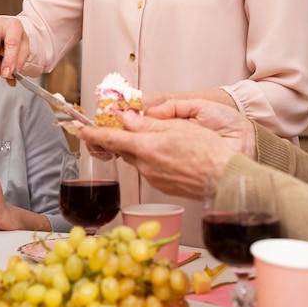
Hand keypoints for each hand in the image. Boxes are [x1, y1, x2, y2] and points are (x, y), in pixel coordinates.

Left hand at [77, 98, 256, 198]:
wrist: (226, 179)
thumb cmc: (207, 150)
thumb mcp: (176, 128)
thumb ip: (147, 124)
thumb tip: (126, 120)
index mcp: (145, 148)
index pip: (110, 140)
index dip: (93, 134)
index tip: (81, 130)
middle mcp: (145, 166)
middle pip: (126, 148)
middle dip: (123, 137)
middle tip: (127, 124)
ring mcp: (154, 179)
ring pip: (139, 157)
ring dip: (142, 147)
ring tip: (161, 137)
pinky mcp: (163, 186)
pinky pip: (151, 168)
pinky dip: (153, 158)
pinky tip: (171, 153)